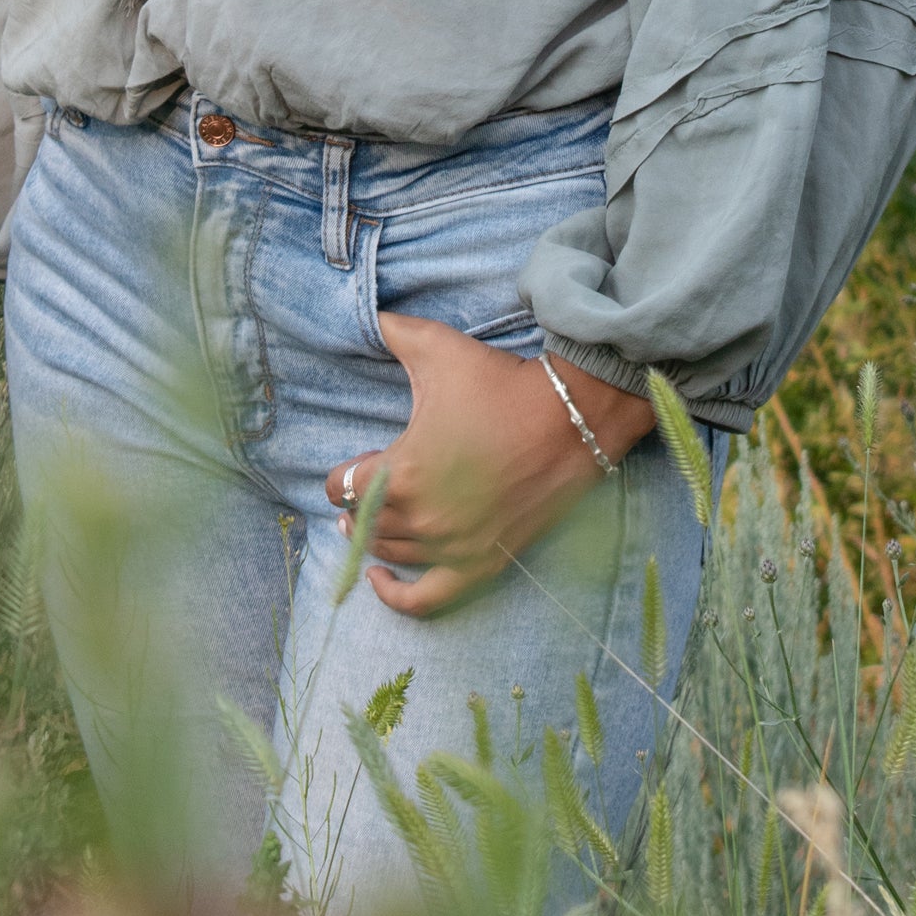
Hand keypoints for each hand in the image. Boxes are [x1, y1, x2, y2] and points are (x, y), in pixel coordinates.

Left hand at [327, 314, 656, 617]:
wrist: (572, 418)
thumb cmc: (502, 384)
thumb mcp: (440, 348)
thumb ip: (394, 330)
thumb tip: (371, 314)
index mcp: (403, 471)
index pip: (342, 486)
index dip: (345, 471)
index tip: (363, 459)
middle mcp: (423, 518)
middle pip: (363, 521)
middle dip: (358, 502)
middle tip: (365, 485)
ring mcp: (452, 546)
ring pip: (391, 553)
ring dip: (375, 536)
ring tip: (373, 518)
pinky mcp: (481, 564)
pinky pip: (426, 601)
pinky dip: (397, 597)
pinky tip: (380, 580)